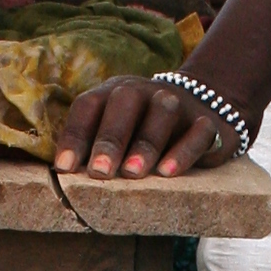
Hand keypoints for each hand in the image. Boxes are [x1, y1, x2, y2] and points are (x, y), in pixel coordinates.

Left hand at [55, 69, 250, 178]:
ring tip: (133, 172)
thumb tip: (66, 178)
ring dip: (145, 143)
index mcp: (113, 93)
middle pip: (124, 103)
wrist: (204, 108)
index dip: (75, 135)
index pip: (88, 106)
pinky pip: (198, 132)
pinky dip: (184, 151)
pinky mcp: (206, 123)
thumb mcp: (118, 132)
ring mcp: (177, 104)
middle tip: (99, 171)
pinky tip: (168, 172)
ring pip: (162, 113)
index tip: (65, 167)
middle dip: (110, 138)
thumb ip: (94, 148)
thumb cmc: (143, 130)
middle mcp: (143, 93)